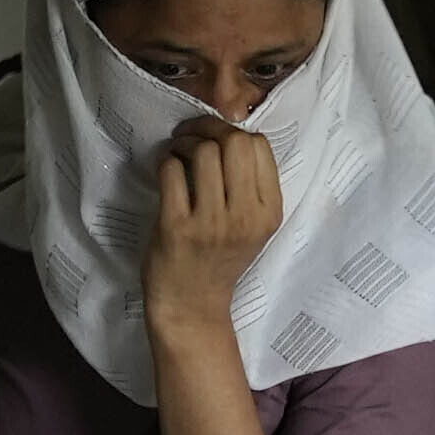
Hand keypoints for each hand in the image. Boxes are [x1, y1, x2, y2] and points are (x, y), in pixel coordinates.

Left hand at [143, 125, 284, 332]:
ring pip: (203, 151)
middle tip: (191, 138)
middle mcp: (245, 217)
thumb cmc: (220, 260)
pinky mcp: (177, 227)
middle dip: (208, 128)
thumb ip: (250, 186)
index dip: (234, 131)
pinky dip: (165, 161)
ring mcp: (211, 223)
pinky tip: (165, 170)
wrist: (192, 306)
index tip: (215, 138)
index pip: (259, 145)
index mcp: (268, 213)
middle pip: (234, 141)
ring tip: (177, 154)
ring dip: (184, 143)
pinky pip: (171, 171)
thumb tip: (228, 131)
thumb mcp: (252, 226)